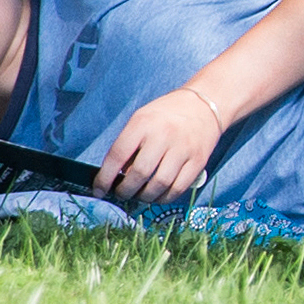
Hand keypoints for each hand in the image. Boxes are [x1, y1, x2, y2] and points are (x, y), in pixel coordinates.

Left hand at [96, 88, 228, 203]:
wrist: (204, 106)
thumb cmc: (166, 114)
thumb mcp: (141, 120)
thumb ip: (128, 145)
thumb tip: (118, 177)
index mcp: (143, 123)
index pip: (118, 155)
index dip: (105, 178)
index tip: (99, 190)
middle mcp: (163, 136)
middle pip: (139, 173)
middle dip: (125, 191)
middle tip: (121, 194)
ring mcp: (183, 149)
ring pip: (159, 185)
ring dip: (144, 197)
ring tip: (138, 196)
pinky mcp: (198, 162)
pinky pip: (178, 189)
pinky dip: (164, 198)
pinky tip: (157, 196)